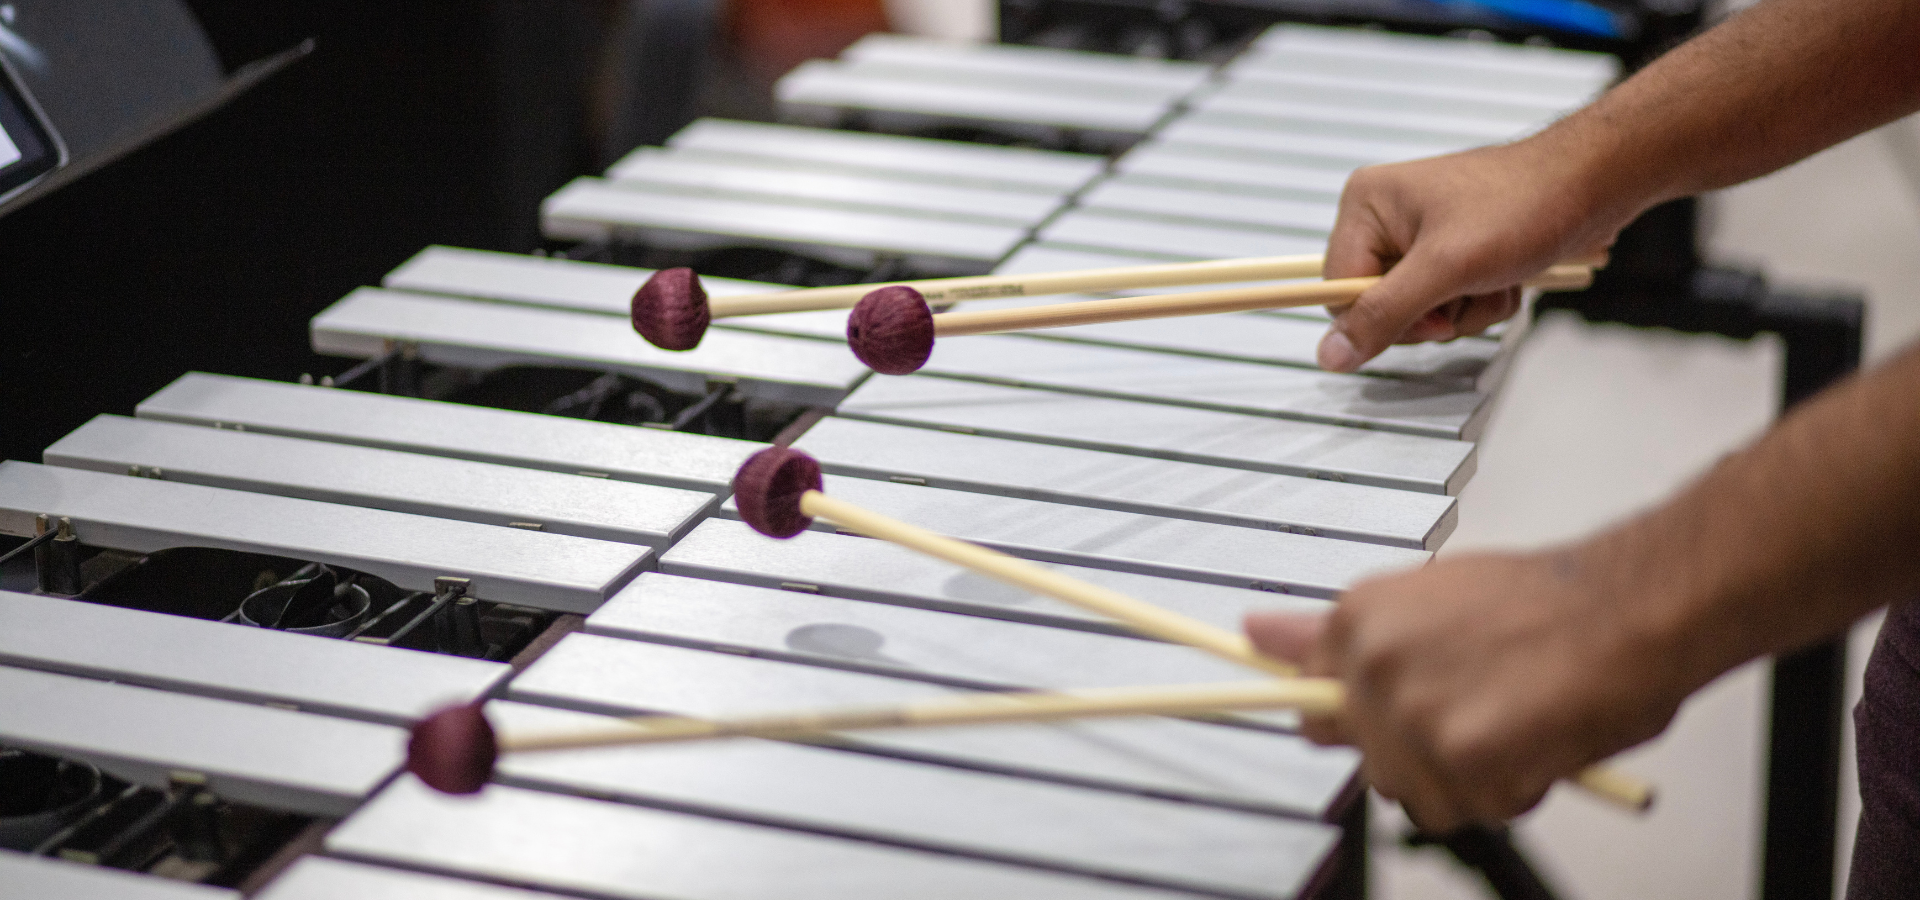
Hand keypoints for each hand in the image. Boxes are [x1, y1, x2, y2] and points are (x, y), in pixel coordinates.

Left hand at [1247, 551, 1688, 832]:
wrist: (1627, 606)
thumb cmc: (1545, 603)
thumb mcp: (1427, 596)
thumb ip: (1336, 633)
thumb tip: (1254, 633)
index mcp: (1358, 620)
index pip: (1313, 698)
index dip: (1361, 716)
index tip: (1386, 719)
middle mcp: (1374, 666)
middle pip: (1369, 755)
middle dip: (1421, 749)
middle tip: (1481, 709)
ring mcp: (1414, 715)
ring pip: (1416, 791)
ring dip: (1465, 778)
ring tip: (1514, 722)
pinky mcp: (1462, 759)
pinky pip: (1467, 809)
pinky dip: (1508, 793)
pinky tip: (1535, 743)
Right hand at [1317, 135, 1631, 372]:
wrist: (1595, 183)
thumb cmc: (1523, 206)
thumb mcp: (1445, 267)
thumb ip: (1383, 314)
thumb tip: (1327, 357)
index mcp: (1365, 206)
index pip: (1337, 290)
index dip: (1381, 315)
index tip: (1432, 312)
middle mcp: (1386, 219)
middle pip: (1379, 305)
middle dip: (1434, 312)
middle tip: (1469, 288)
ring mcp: (1423, 236)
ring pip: (1421, 311)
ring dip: (1465, 309)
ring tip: (1496, 278)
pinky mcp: (1456, 251)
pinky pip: (1451, 302)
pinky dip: (1482, 301)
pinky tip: (1507, 277)